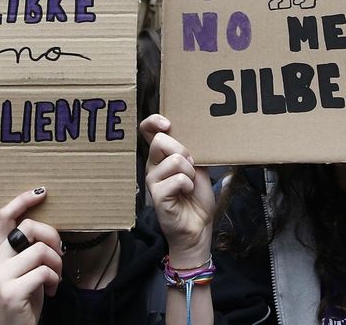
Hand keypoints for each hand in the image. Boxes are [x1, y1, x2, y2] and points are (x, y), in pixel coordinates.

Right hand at [0, 188, 63, 324]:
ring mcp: (0, 277)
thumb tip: (48, 231)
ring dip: (56, 265)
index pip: (4, 217)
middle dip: (52, 237)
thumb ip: (26, 251)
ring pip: (40, 251)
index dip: (22, 200)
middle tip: (59, 255)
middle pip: (29, 227)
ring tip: (54, 279)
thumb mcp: (22, 272)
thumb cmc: (22, 302)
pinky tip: (50, 291)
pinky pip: (44, 272)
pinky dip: (54, 281)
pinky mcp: (11, 292)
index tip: (41, 192)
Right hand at [141, 113, 215, 267]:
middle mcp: (153, 165)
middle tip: (191, 168)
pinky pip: (178, 179)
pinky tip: (186, 194)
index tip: (166, 123)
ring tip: (189, 185)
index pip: (147, 130)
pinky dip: (188, 185)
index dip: (154, 121)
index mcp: (161, 155)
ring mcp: (152, 180)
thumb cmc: (196, 195)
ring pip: (174, 160)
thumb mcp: (197, 165)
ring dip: (190, 173)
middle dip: (184, 152)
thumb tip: (188, 131)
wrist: (198, 225)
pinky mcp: (157, 195)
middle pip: (161, 141)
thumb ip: (189, 148)